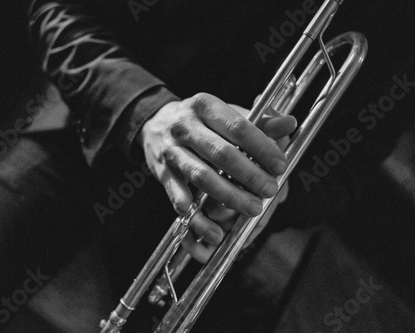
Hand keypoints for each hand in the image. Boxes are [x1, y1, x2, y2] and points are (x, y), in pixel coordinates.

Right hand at [138, 93, 295, 261]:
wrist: (156, 124)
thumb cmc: (201, 121)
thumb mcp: (227, 113)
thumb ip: (260, 122)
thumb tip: (290, 124)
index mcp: (205, 105)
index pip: (238, 127)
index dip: (262, 148)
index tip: (280, 166)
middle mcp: (185, 126)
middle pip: (222, 154)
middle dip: (250, 175)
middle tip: (270, 190)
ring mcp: (171, 151)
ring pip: (202, 177)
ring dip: (230, 196)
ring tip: (252, 209)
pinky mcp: (162, 174)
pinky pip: (179, 198)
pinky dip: (198, 217)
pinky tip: (215, 231)